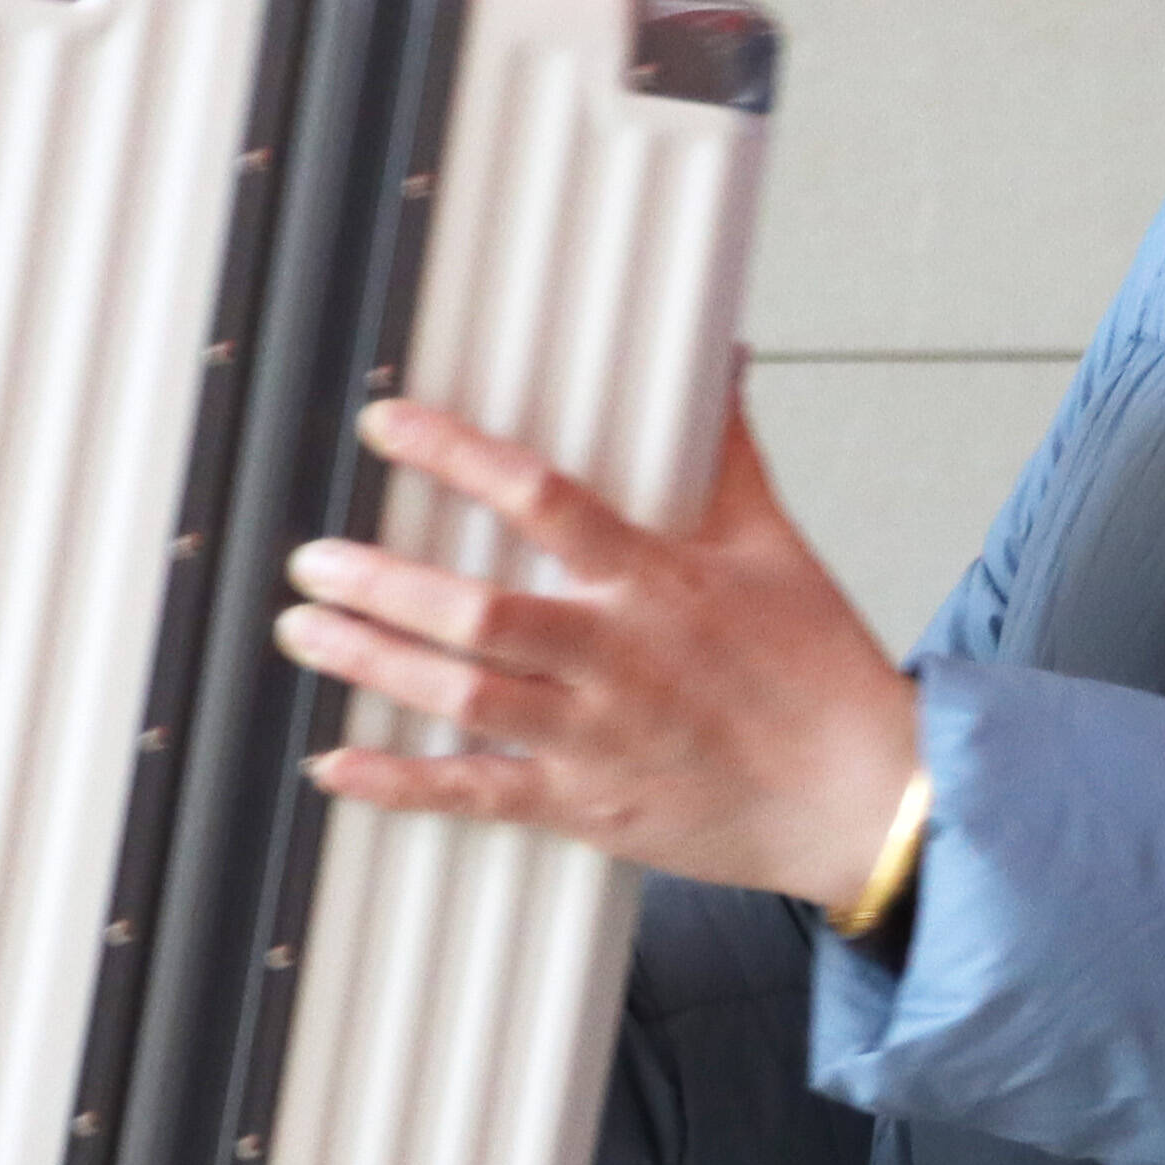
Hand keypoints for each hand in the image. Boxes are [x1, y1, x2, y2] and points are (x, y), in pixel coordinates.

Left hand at [277, 399, 926, 911]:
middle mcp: (615, 657)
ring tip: (302, 630)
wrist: (862, 799)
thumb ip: (729, 455)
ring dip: (371, 663)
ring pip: (461, 697)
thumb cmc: (819, 673)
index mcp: (656, 582)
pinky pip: (476, 793)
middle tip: (311, 559)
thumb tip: (725, 358)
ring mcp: (594, 737)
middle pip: (475, 614)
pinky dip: (399, 784)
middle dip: (381, 585)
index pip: (541, 498)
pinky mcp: (585, 805)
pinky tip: (333, 764)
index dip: (456, 456)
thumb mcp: (775, 548)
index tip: (387, 421)